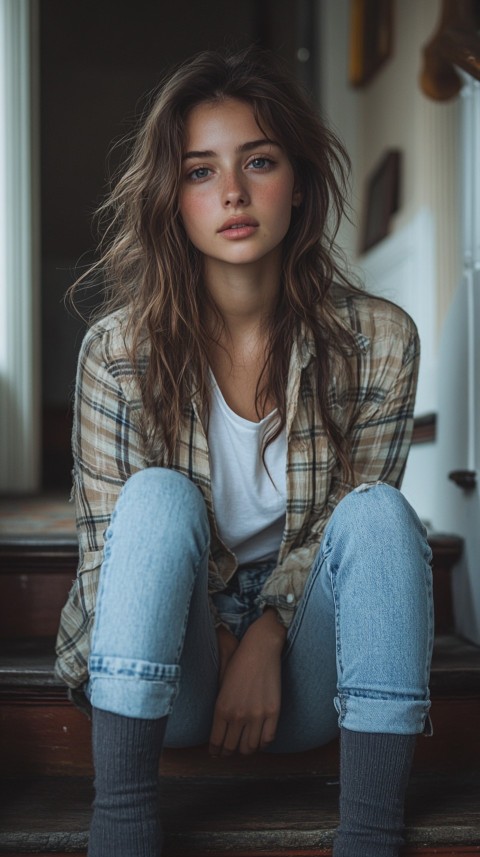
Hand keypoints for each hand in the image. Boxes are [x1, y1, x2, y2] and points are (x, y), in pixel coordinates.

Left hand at [209, 609, 285, 756]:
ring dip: (245, 751)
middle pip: (231, 748)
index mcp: (221, 708)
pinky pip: (267, 739)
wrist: (260, 649)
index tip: (216, 753)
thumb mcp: (222, 687)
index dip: (215, 751)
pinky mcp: (273, 712)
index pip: (216, 742)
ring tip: (244, 748)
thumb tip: (218, 731)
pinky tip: (259, 741)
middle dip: (228, 753)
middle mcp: (238, 715)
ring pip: (250, 748)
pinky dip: (262, 745)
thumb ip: (220, 710)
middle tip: (228, 753)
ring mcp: (257, 715)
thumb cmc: (238, 664)